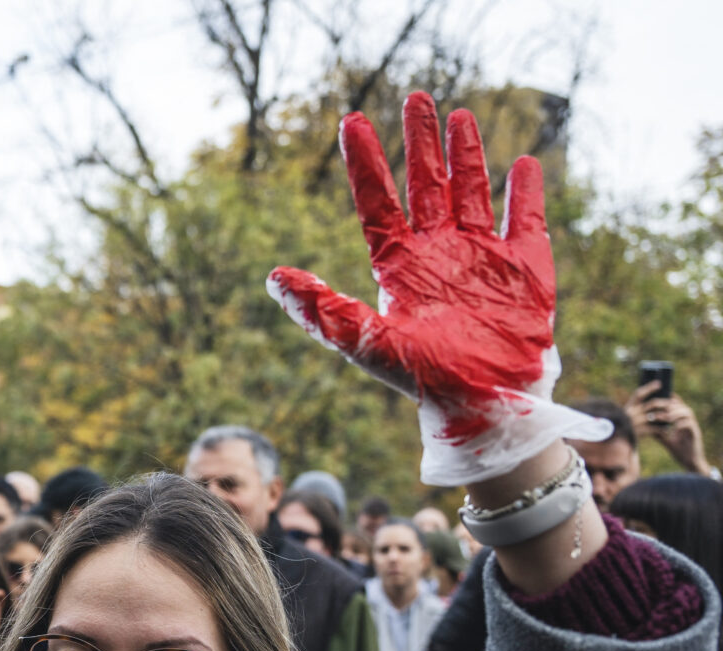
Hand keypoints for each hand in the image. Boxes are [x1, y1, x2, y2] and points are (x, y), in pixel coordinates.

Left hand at [267, 93, 609, 486]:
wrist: (484, 405)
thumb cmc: (424, 380)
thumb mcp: (368, 343)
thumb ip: (324, 310)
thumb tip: (273, 278)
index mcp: (400, 266)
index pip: (377, 202)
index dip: (365, 162)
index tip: (351, 120)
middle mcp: (438, 253)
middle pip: (425, 185)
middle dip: (420, 143)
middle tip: (415, 97)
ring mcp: (481, 256)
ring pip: (472, 191)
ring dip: (467, 154)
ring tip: (461, 115)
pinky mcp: (525, 266)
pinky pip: (526, 220)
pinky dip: (526, 192)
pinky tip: (523, 165)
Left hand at [627, 382, 708, 473]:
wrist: (688, 461)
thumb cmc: (678, 449)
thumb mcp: (664, 438)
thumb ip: (657, 430)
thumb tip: (644, 423)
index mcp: (682, 419)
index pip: (677, 404)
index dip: (668, 399)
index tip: (656, 397)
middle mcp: (689, 420)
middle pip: (681, 406)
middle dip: (668, 405)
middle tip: (656, 408)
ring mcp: (693, 426)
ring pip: (687, 412)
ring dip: (674, 414)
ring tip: (663, 418)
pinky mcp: (696, 433)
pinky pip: (689, 424)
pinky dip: (680, 424)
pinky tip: (672, 428)